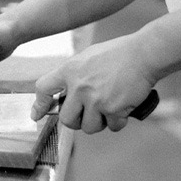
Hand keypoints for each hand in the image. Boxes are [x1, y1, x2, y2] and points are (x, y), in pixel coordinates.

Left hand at [31, 35, 157, 132]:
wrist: (144, 54)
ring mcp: (95, 100)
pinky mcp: (113, 109)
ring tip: (107, 110)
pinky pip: (112, 126)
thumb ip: (75, 74)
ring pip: (89, 127)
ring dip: (99, 123)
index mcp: (69, 70)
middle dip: (76, 121)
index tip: (36, 115)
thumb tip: (67, 93)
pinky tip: (123, 109)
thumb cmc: (118, 53)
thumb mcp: (88, 56)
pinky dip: (118, 122)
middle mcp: (79, 87)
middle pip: (66, 119)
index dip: (39, 104)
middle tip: (86, 115)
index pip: (43, 88)